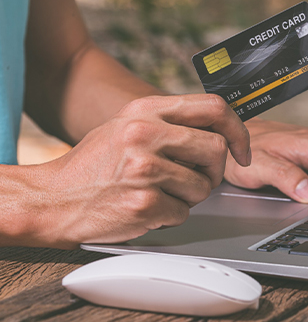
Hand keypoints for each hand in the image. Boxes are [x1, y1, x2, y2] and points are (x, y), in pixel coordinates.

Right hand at [19, 95, 250, 248]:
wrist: (52, 199)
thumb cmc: (93, 166)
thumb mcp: (128, 127)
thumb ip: (170, 124)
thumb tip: (219, 133)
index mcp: (145, 110)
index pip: (213, 107)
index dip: (237, 130)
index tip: (241, 150)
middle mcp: (145, 134)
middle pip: (217, 149)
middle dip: (214, 171)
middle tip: (196, 178)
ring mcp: (144, 169)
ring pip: (204, 186)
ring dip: (190, 196)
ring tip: (160, 192)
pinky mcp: (144, 202)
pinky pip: (184, 213)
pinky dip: (171, 214)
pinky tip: (146, 207)